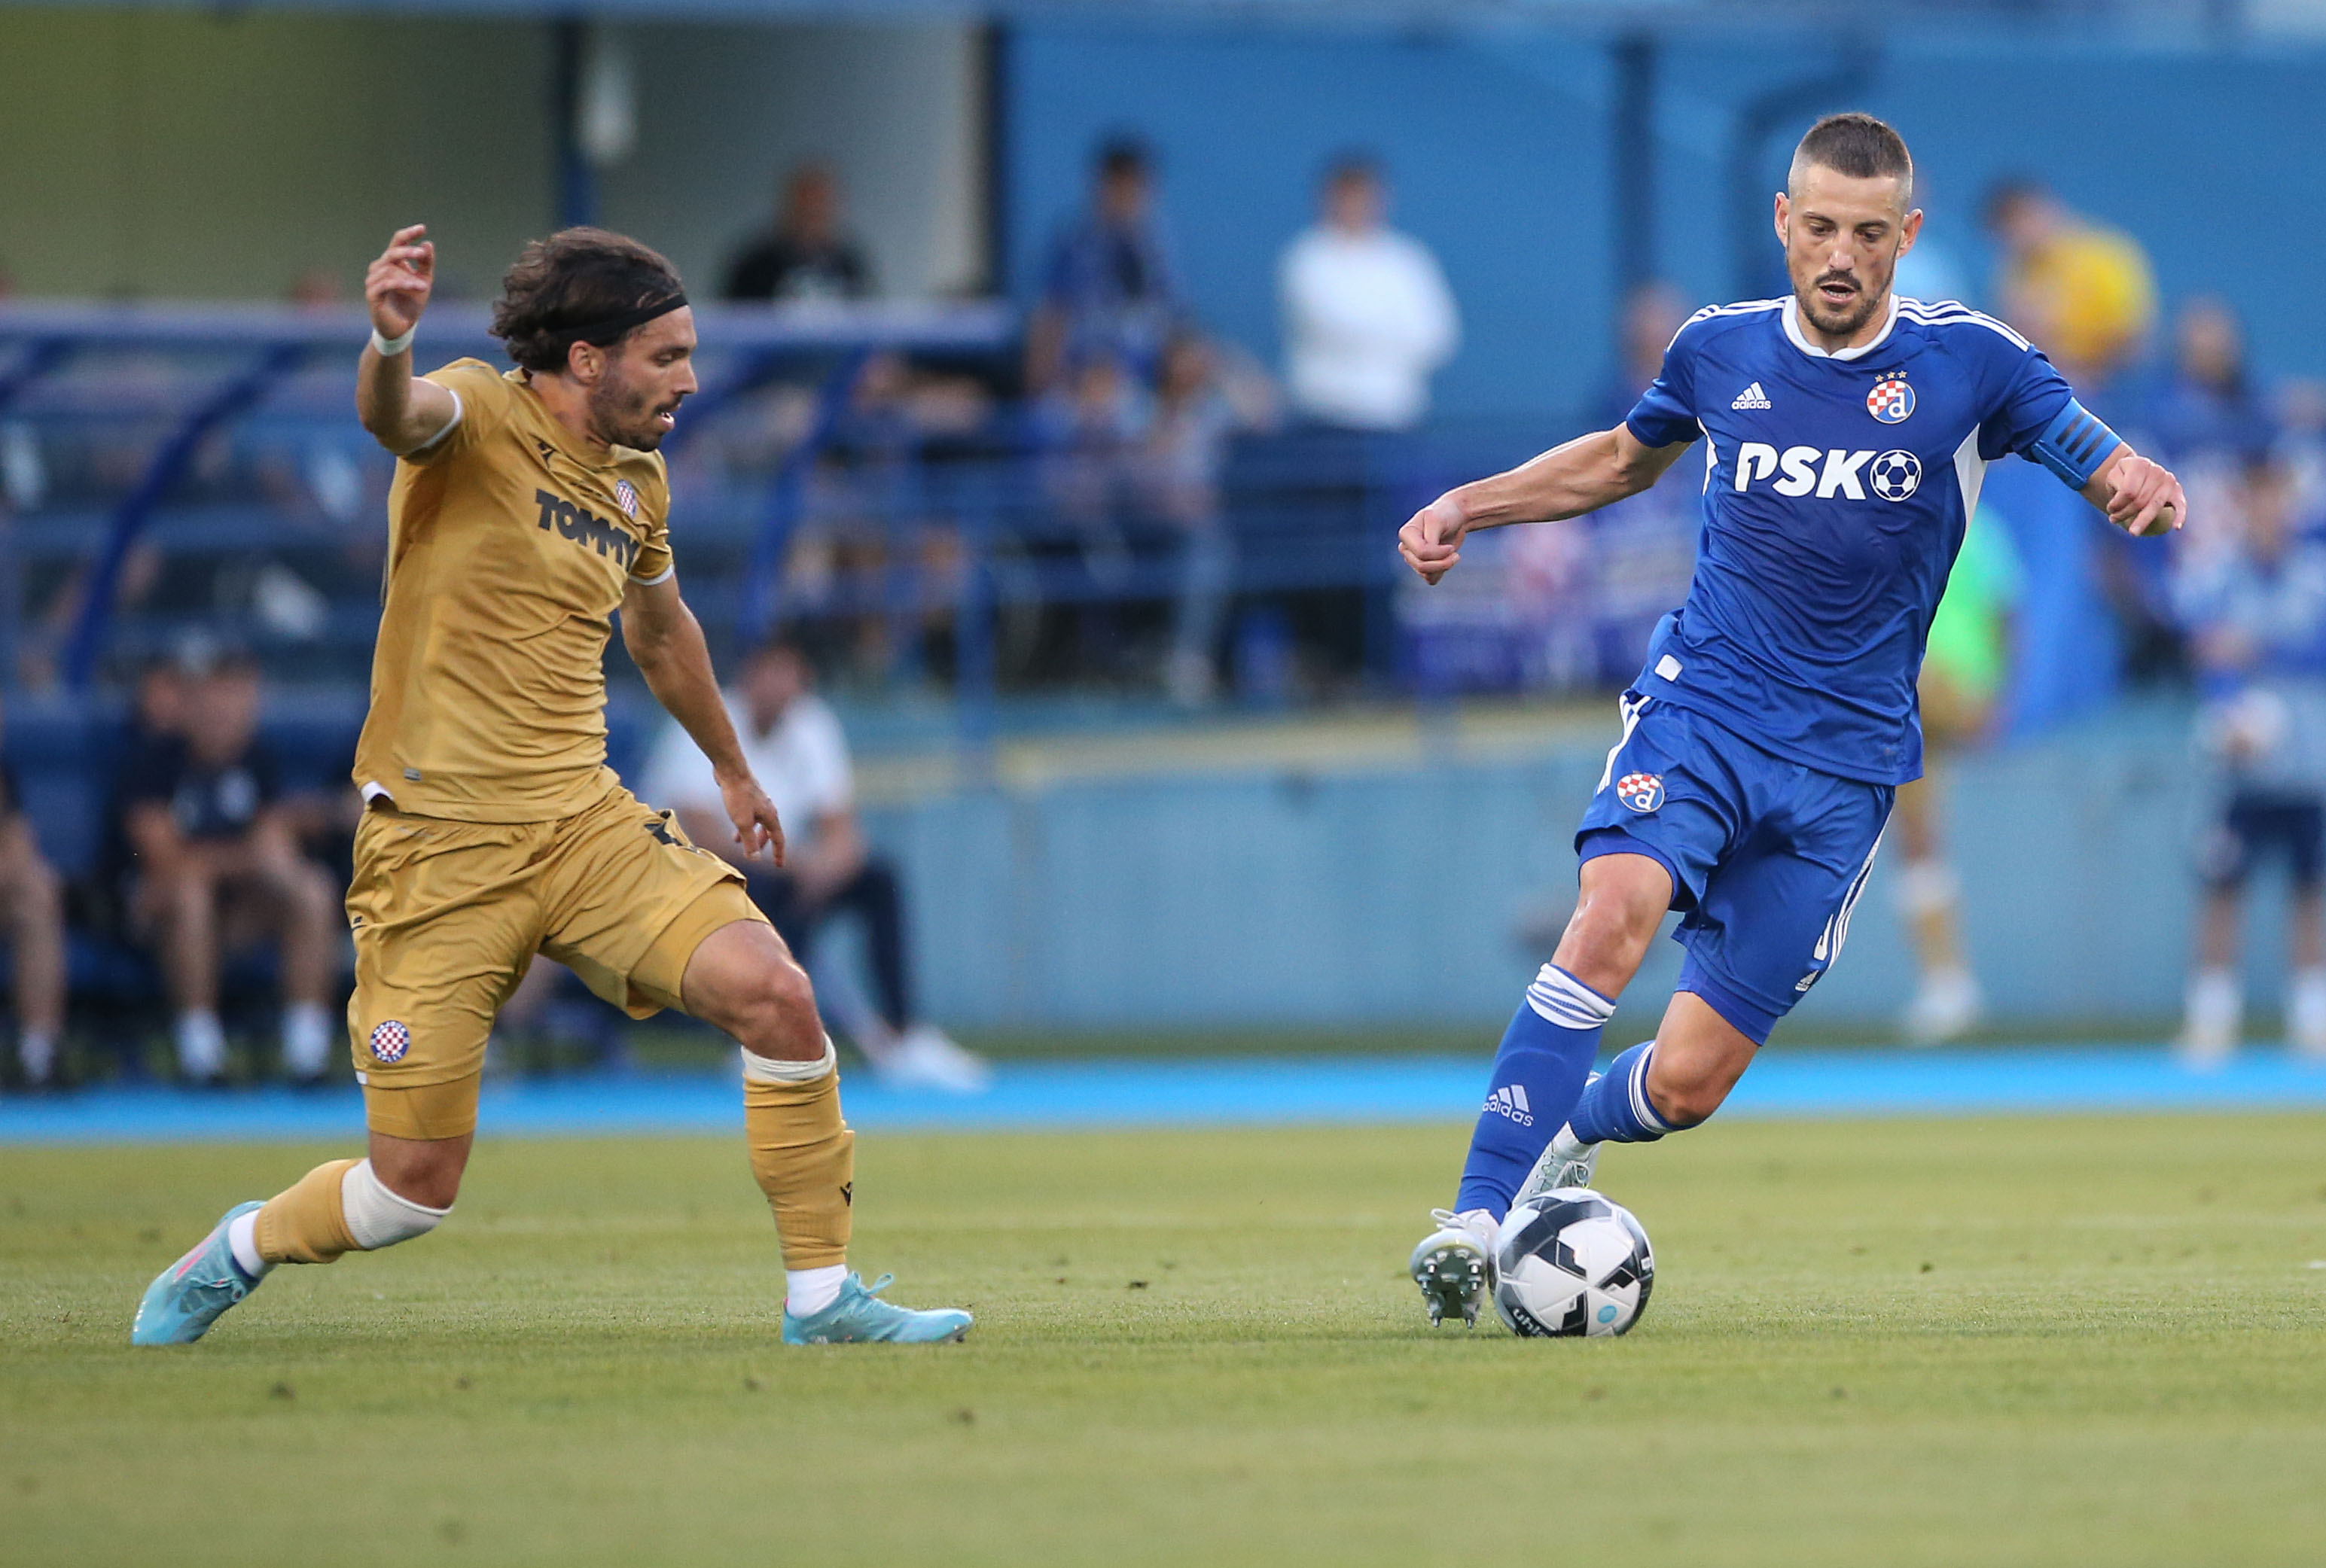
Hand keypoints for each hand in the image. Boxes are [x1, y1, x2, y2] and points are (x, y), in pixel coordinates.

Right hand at [366, 224, 434, 339]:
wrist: (402, 328)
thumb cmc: (411, 303)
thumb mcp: (424, 281)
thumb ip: (426, 264)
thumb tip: (428, 244)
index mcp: (392, 263)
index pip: (397, 242)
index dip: (409, 234)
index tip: (423, 228)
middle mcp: (379, 268)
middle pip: (392, 253)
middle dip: (408, 252)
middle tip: (422, 254)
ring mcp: (373, 281)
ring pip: (390, 269)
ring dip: (409, 277)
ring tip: (424, 286)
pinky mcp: (372, 294)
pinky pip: (386, 283)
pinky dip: (401, 283)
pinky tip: (415, 287)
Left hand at [719, 773, 786, 866]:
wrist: (731, 771)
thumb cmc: (738, 796)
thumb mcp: (742, 823)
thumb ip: (749, 842)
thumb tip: (755, 859)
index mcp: (771, 816)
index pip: (778, 839)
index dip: (779, 853)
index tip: (779, 865)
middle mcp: (768, 809)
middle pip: (769, 831)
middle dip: (763, 844)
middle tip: (757, 856)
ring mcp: (759, 802)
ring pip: (758, 823)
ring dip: (751, 834)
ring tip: (739, 843)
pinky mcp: (749, 797)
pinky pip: (750, 815)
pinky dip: (745, 824)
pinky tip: (734, 823)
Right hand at [1398, 494, 1470, 583]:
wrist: (1454, 517)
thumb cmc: (1445, 515)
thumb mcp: (1437, 521)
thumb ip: (1430, 539)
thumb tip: (1424, 556)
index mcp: (1406, 533)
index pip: (1421, 553)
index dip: (1439, 553)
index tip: (1451, 548)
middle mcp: (1406, 547)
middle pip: (1422, 566)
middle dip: (1442, 563)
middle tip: (1457, 555)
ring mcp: (1412, 558)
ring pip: (1426, 574)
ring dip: (1444, 567)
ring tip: (1454, 555)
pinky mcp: (1421, 567)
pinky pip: (1430, 579)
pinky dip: (1441, 572)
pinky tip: (1447, 560)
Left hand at [2105, 452, 2184, 536]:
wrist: (2138, 470)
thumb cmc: (2123, 477)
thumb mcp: (2114, 476)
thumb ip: (2117, 486)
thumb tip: (2119, 503)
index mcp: (2140, 465)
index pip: (2128, 491)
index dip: (2117, 504)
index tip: (2110, 509)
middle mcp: (2157, 471)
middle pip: (2141, 500)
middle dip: (2125, 513)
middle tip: (2113, 520)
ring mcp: (2169, 481)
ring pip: (2155, 505)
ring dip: (2143, 520)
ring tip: (2133, 532)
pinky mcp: (2177, 491)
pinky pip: (2180, 505)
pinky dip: (2180, 516)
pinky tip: (2176, 527)